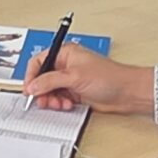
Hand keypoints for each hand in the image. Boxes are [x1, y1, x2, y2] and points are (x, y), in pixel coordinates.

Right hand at [23, 44, 154, 115]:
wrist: (127, 92)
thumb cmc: (110, 77)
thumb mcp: (74, 77)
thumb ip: (50, 81)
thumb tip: (33, 85)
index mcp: (65, 53)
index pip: (39, 62)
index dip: (32, 76)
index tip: (29, 89)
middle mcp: (66, 65)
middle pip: (43, 78)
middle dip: (42, 91)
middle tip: (43, 100)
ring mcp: (71, 79)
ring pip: (50, 90)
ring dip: (51, 99)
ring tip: (58, 103)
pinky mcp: (75, 92)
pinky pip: (59, 98)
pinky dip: (60, 103)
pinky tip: (67, 104)